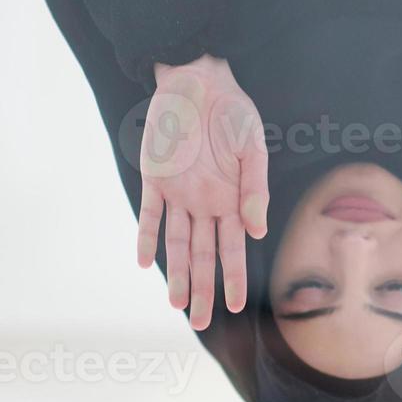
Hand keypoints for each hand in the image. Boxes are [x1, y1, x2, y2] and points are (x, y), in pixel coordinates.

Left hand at [137, 55, 268, 330]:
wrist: (198, 80)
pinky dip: (147, 237)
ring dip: (177, 273)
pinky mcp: (154, 179)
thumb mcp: (253, 149)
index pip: (234, 248)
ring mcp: (179, 193)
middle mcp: (206, 202)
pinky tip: (145, 262)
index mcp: (233, 198)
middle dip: (204, 288)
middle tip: (202, 321)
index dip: (235, 277)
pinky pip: (150, 214)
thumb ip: (254, 190)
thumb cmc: (233, 111)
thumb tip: (256, 232)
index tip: (236, 306)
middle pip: (204, 254)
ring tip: (176, 305)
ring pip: (176, 242)